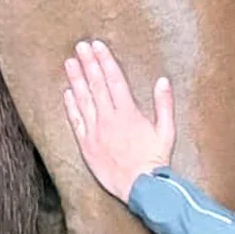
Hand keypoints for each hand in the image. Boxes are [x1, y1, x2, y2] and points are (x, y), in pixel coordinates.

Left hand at [63, 40, 175, 203]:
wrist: (140, 187)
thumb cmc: (156, 160)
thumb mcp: (167, 131)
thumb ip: (164, 104)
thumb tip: (162, 81)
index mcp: (129, 113)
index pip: (114, 80)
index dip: (105, 61)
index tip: (98, 46)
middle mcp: (109, 119)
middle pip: (96, 85)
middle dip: (88, 63)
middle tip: (80, 46)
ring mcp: (96, 132)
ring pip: (83, 100)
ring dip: (76, 79)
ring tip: (69, 63)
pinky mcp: (87, 145)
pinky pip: (76, 121)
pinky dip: (71, 106)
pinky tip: (67, 93)